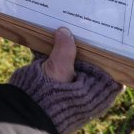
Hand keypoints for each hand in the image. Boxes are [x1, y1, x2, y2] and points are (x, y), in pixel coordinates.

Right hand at [8, 26, 122, 133]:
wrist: (23, 109)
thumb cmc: (49, 96)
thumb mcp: (60, 70)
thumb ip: (65, 50)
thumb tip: (65, 31)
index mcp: (94, 90)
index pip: (109, 72)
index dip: (110, 56)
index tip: (108, 38)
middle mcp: (82, 86)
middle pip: (87, 60)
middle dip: (83, 43)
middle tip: (84, 23)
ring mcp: (65, 81)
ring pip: (68, 57)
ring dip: (64, 43)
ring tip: (65, 23)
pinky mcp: (50, 77)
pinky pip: (52, 58)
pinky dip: (48, 47)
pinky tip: (46, 33)